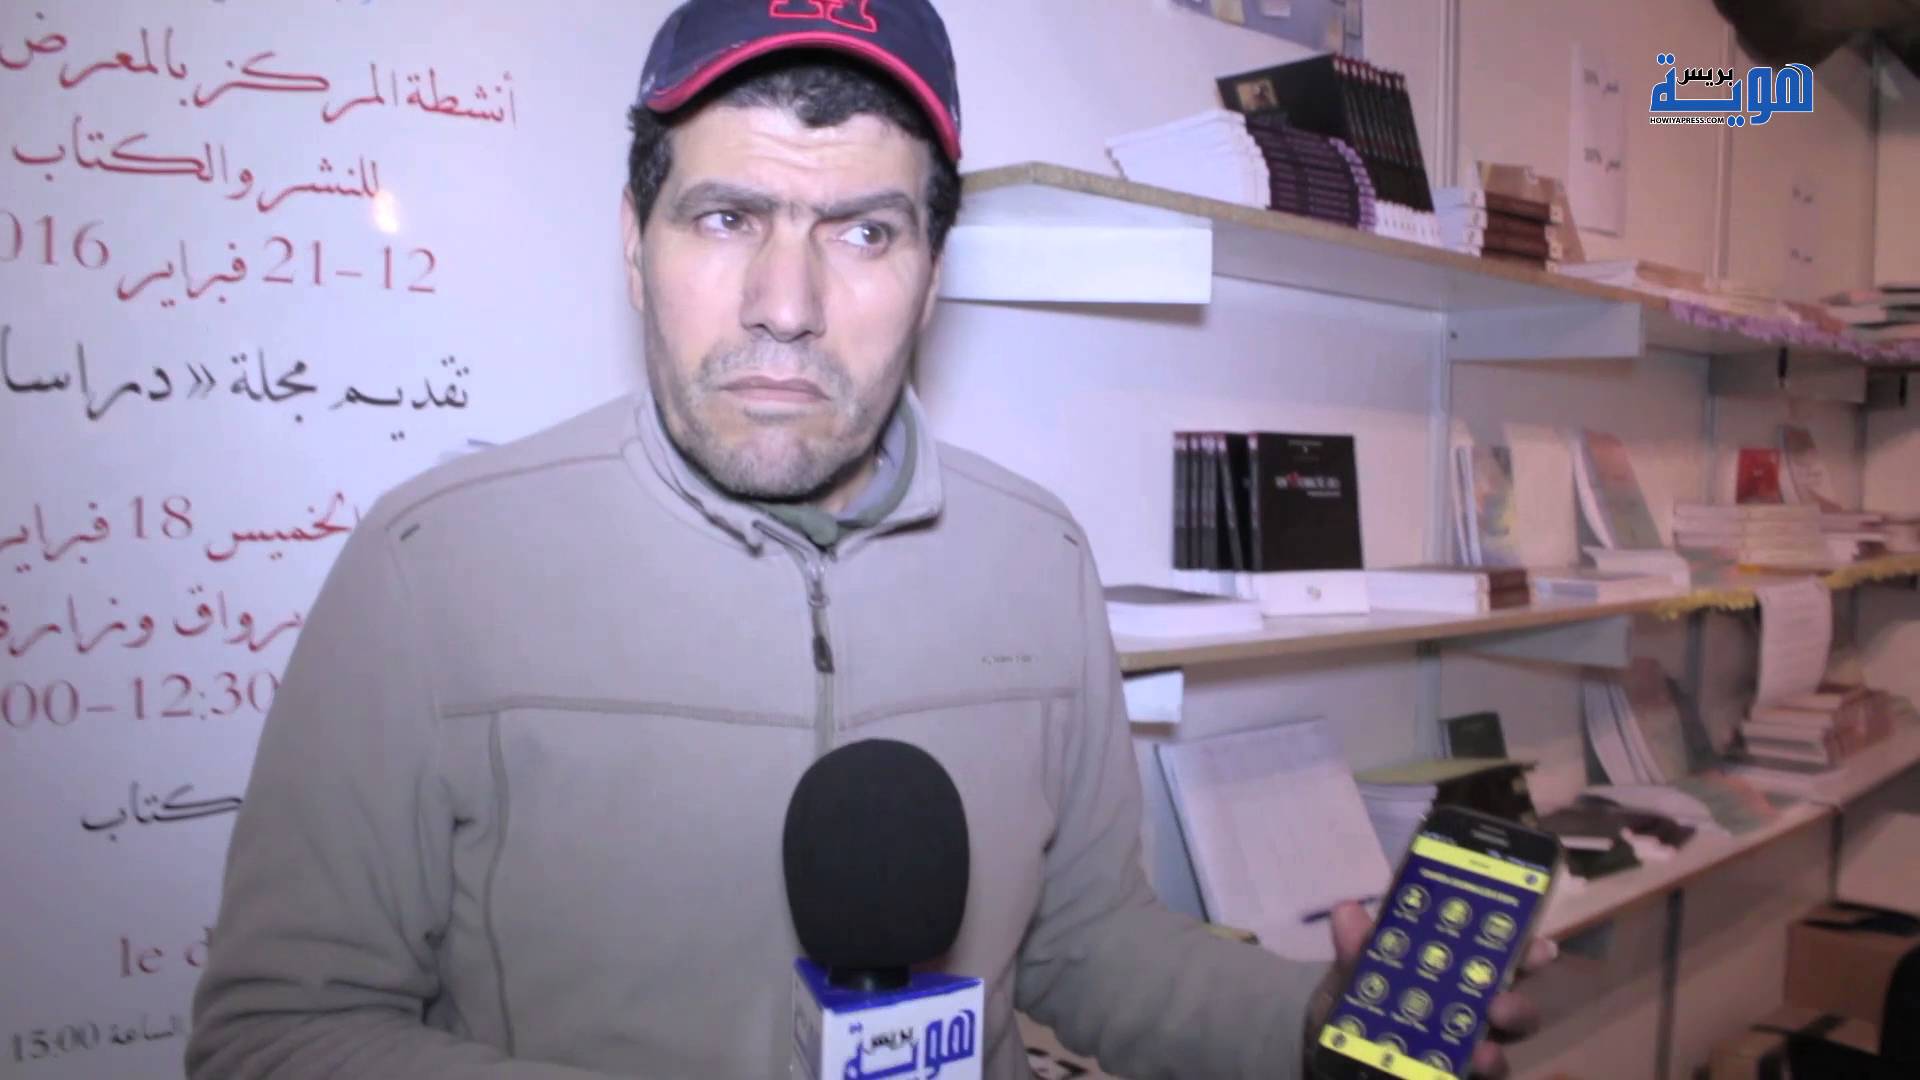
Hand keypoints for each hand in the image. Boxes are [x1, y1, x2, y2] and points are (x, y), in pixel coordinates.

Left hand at [1304, 900, 1557, 1078]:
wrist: (1336, 1056)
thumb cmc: (1354, 1007)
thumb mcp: (1350, 976)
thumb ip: (1356, 950)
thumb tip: (1347, 910)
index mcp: (1453, 977)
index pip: (1498, 960)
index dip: (1525, 952)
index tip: (1542, 945)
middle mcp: (1469, 1017)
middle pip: (1511, 1010)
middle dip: (1516, 1006)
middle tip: (1501, 1004)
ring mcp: (1465, 1054)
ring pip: (1499, 1054)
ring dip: (1493, 1055)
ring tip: (1483, 1051)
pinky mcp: (1456, 1076)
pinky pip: (1478, 1078)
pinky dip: (1476, 1072)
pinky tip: (1466, 1067)